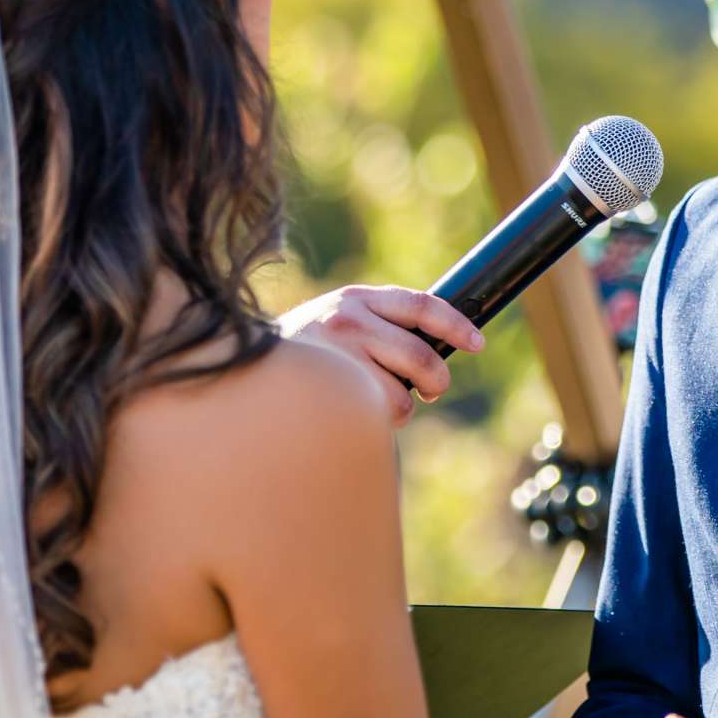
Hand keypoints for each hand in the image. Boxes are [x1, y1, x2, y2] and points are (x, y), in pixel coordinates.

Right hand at [277, 286, 482, 425]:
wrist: (240, 370)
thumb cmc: (305, 354)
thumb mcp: (339, 322)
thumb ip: (380, 325)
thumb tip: (438, 346)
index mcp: (356, 298)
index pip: (421, 304)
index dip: (455, 325)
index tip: (477, 342)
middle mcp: (347, 319)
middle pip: (421, 355)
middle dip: (436, 380)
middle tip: (432, 389)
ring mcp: (337, 356)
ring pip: (403, 393)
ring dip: (402, 405)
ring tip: (373, 401)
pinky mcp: (330, 390)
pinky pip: (381, 413)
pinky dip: (381, 419)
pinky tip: (354, 410)